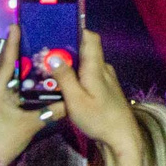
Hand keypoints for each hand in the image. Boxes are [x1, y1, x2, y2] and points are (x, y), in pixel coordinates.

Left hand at [0, 26, 43, 165]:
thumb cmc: (2, 140)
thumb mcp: (30, 125)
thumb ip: (51, 112)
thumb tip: (72, 102)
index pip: (7, 61)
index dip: (13, 43)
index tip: (17, 26)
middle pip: (2, 65)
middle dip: (15, 51)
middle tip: (29, 37)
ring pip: (1, 77)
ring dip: (14, 66)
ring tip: (29, 55)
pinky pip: (1, 87)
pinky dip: (13, 80)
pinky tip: (24, 81)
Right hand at [53, 30, 142, 158]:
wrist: (121, 137)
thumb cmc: (99, 119)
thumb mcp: (76, 100)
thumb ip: (65, 78)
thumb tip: (53, 56)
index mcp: (97, 67)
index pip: (91, 38)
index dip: (76, 29)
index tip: (57, 28)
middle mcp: (103, 68)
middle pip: (85, 50)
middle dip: (66, 48)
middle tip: (43, 52)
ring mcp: (105, 79)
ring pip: (85, 64)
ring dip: (69, 64)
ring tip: (47, 68)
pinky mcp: (104, 89)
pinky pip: (88, 75)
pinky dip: (75, 75)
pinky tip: (61, 84)